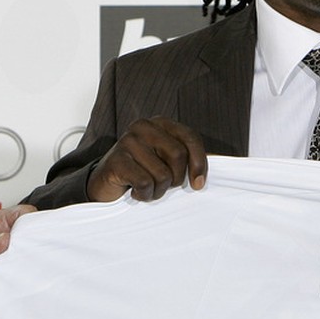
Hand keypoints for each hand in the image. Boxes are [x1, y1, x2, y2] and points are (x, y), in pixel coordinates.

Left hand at [0, 203, 30, 318]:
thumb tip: (5, 238)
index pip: (24, 214)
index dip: (33, 220)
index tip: (36, 232)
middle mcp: (10, 238)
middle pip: (34, 233)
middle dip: (38, 242)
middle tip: (34, 253)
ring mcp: (13, 258)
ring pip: (33, 254)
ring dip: (33, 261)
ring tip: (30, 268)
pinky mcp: (14, 275)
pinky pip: (27, 274)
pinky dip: (29, 277)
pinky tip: (29, 280)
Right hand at [87, 116, 207, 202]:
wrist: (105, 184)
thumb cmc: (141, 172)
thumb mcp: (167, 161)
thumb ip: (188, 158)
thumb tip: (214, 164)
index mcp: (160, 123)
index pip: (190, 138)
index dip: (199, 163)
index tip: (198, 184)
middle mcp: (143, 127)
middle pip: (178, 155)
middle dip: (175, 179)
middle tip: (163, 185)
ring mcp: (128, 141)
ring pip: (162, 174)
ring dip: (158, 190)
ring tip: (146, 188)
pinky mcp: (116, 160)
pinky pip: (144, 183)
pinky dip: (144, 194)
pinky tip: (135, 191)